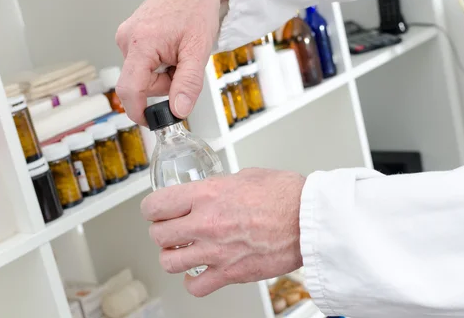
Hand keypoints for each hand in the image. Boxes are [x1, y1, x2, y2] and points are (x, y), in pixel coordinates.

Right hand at [115, 0, 227, 124]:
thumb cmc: (197, 8)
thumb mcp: (198, 51)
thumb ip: (187, 83)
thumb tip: (178, 110)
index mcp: (140, 44)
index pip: (129, 90)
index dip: (139, 112)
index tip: (151, 123)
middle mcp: (127, 39)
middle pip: (140, 84)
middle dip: (165, 84)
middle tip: (185, 65)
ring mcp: (128, 36)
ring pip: (144, 73)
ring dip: (165, 72)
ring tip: (181, 51)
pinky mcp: (132, 34)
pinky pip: (145, 61)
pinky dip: (161, 62)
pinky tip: (173, 46)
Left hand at [141, 168, 305, 296]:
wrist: (311, 219)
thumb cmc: (288, 195)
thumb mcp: (248, 176)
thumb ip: (221, 186)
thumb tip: (213, 191)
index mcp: (208, 194)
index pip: (156, 205)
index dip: (152, 208)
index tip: (157, 210)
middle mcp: (206, 223)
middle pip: (158, 235)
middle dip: (162, 231)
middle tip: (172, 228)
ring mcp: (216, 251)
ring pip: (169, 262)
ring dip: (174, 255)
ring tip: (184, 249)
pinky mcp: (231, 273)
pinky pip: (195, 287)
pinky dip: (194, 281)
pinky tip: (200, 272)